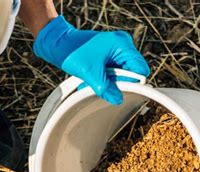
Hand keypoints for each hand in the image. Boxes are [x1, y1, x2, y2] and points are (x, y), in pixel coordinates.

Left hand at [33, 16, 149, 104]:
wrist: (59, 44)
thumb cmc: (73, 51)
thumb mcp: (91, 73)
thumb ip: (106, 88)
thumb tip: (118, 99)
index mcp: (122, 44)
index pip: (139, 69)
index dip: (132, 83)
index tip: (121, 90)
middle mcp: (122, 46)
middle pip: (131, 73)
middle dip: (118, 83)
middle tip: (103, 85)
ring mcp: (116, 51)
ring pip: (121, 75)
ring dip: (109, 83)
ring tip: (95, 82)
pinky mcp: (109, 56)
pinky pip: (113, 73)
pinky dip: (105, 79)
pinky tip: (94, 80)